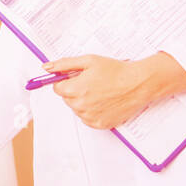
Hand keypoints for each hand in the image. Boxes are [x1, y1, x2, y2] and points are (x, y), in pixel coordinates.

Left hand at [42, 54, 156, 129]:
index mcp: (75, 90)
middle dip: (75, 90)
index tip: (77, 78)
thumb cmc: (116, 71)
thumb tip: (47, 67)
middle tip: (92, 83)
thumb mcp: (88, 61)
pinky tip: (104, 102)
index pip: (57, 88)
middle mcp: (80, 106)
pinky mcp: (100, 125)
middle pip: (67, 99)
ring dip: (84, 101)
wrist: (138, 84)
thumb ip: (64, 64)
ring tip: (101, 92)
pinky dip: (93, 111)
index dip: (67, 81)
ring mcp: (90, 117)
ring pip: (77, 109)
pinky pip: (87, 118)